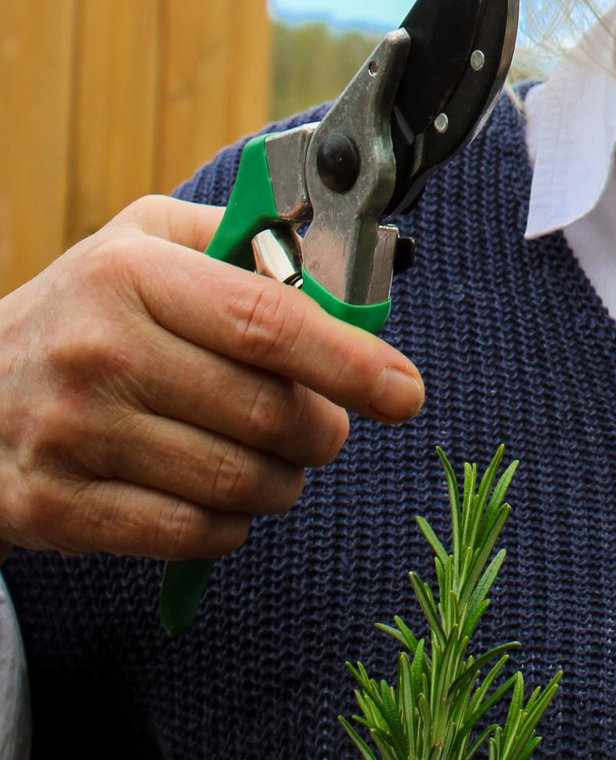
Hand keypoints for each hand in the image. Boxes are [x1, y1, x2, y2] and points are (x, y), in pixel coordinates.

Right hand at [0, 195, 424, 562]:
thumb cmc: (82, 309)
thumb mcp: (145, 240)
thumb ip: (240, 240)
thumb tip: (335, 269)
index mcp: (131, 273)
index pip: (267, 322)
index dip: (349, 360)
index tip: (404, 390)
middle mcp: (99, 352)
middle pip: (262, 410)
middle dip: (323, 428)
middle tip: (327, 426)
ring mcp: (71, 435)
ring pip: (234, 480)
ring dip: (284, 480)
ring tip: (281, 461)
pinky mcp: (54, 509)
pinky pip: (186, 533)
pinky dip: (233, 525)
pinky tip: (230, 501)